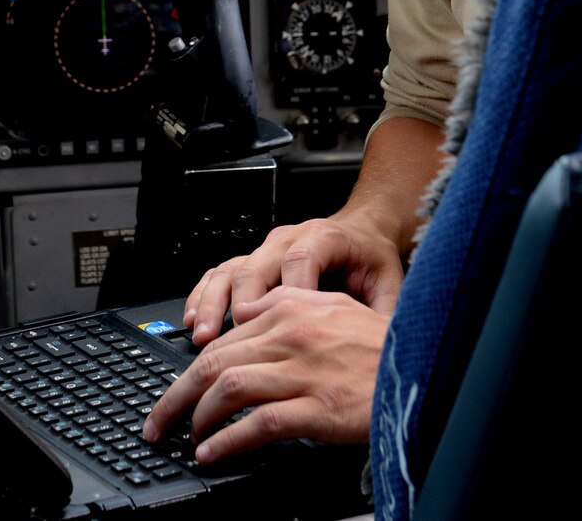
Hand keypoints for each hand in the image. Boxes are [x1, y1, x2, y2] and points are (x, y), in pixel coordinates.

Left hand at [142, 288, 386, 461]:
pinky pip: (257, 424)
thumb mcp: (334, 307)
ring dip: (195, 418)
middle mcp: (291, 334)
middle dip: (175, 396)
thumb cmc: (382, 345)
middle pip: (212, 363)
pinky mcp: (317, 406)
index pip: (223, 339)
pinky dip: (227, 441)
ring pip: (227, 390)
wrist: (424, 367)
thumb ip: (289, 304)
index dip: (189, 368)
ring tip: (184, 438)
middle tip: (157, 421)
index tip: (177, 391)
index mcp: (289, 308)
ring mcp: (303, 371)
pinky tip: (213, 453)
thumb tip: (247, 313)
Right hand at [183, 213, 402, 344]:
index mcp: (324, 238)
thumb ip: (384, 312)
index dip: (288, 293)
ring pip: (229, 270)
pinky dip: (202, 297)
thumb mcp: (389, 283)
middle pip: (256, 266)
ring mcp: (264, 251)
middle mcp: (287, 240)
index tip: (281, 326)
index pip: (301, 261)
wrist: (361, 233)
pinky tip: (192, 321)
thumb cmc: (371, 260)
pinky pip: (218, 275)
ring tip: (201, 334)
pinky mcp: (250, 263)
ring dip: (212, 303)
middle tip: (232, 337)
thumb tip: (388, 347)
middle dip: (241, 302)